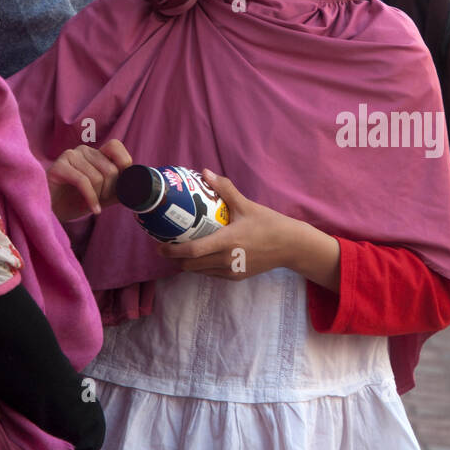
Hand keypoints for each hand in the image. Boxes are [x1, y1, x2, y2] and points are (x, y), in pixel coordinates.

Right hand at [48, 139, 132, 221]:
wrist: (54, 213)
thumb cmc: (78, 202)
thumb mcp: (105, 194)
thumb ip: (122, 187)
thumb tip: (143, 186)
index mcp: (95, 154)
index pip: (115, 146)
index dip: (123, 163)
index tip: (123, 184)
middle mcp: (82, 151)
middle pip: (110, 168)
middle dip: (110, 190)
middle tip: (102, 201)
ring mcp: (69, 157)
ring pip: (97, 177)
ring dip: (98, 196)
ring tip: (92, 204)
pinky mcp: (58, 168)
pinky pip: (83, 182)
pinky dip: (91, 199)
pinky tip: (92, 210)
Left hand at [155, 172, 298, 280]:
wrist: (291, 246)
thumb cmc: (269, 223)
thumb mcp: (247, 205)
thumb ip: (224, 189)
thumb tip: (204, 172)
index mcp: (228, 241)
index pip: (192, 251)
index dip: (172, 251)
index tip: (158, 245)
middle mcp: (227, 260)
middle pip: (190, 265)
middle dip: (175, 258)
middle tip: (166, 246)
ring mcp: (231, 271)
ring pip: (199, 271)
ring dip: (188, 263)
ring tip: (181, 250)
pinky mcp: (236, 276)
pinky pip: (211, 274)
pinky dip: (202, 266)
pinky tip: (202, 255)